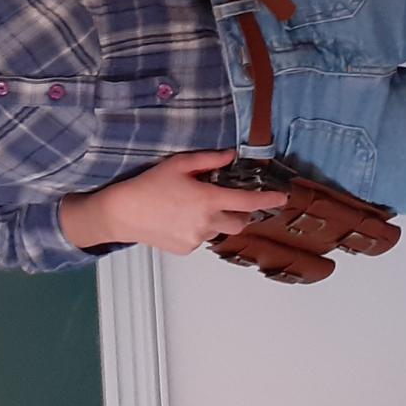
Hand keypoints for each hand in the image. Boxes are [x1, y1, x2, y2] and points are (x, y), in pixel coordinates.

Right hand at [63, 149, 285, 254]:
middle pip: (240, 222)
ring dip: (217, 220)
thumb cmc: (148, 185)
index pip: (248, 201)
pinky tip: (179, 218)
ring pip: (220, 231)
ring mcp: (196, 239)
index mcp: (207, 200)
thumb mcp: (178, 164)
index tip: (282, 197)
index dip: (268, 199)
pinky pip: (202, 239)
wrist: (122, 213)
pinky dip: (199, 229)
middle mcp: (206, 223)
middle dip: (242, 212)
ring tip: (193, 207)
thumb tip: (231, 156)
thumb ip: (208, 160)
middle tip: (230, 200)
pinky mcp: (186, 249)